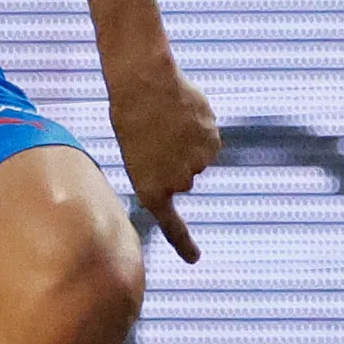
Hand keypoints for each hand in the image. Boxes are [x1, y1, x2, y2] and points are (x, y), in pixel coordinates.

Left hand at [109, 61, 219, 261]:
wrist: (145, 84)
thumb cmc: (131, 115)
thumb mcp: (136, 152)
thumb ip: (159, 169)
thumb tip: (186, 171)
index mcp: (151, 190)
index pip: (171, 224)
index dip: (182, 242)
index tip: (194, 259)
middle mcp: (178, 185)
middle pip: (184, 179)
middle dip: (174, 161)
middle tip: (157, 136)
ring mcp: (198, 165)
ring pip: (198, 159)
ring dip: (188, 143)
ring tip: (169, 121)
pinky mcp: (213, 145)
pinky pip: (210, 142)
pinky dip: (201, 130)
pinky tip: (185, 114)